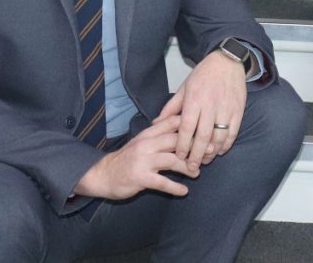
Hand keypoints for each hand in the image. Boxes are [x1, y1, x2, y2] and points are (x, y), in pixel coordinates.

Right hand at [73, 115, 195, 199]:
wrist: (103, 175)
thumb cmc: (127, 158)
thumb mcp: (142, 142)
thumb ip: (160, 136)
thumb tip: (185, 130)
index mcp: (148, 133)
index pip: (172, 122)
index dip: (191, 124)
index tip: (206, 130)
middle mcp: (146, 144)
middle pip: (176, 140)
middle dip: (195, 146)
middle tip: (210, 152)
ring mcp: (143, 161)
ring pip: (172, 160)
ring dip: (187, 167)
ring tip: (197, 173)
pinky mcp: (140, 178)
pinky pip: (162, 182)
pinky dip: (175, 187)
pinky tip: (184, 191)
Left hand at [153, 50, 246, 172]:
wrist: (227, 62)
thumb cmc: (203, 74)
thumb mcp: (184, 87)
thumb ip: (171, 107)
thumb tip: (156, 123)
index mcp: (194, 100)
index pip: (186, 128)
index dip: (182, 145)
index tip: (179, 157)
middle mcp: (210, 105)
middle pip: (202, 137)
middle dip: (196, 155)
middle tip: (191, 167)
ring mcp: (225, 108)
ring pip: (218, 137)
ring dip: (212, 153)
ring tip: (206, 161)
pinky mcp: (238, 110)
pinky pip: (232, 132)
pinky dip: (226, 144)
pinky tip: (220, 151)